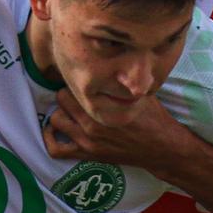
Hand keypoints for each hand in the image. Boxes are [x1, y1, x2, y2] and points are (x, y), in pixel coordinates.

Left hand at [42, 89, 190, 169]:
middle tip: (77, 93)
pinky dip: (50, 138)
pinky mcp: (87, 154)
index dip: (79, 80)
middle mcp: (92, 123)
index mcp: (105, 106)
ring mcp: (87, 140)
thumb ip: (126, 80)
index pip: (76, 85)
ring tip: (70, 109)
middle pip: (62, 99)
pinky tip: (54, 129)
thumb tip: (118, 59)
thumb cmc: (154, 117)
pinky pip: (56, 149)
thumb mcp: (141, 92)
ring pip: (56, 119)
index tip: (84, 79)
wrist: (162, 148)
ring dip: (61, 112)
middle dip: (68, 94)